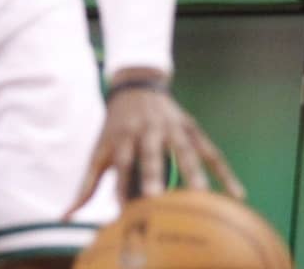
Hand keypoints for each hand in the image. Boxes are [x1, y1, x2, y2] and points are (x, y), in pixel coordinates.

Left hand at [65, 71, 244, 216]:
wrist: (136, 87)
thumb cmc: (114, 129)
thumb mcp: (99, 151)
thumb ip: (87, 186)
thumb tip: (65, 217)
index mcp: (123, 137)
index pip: (122, 163)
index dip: (122, 186)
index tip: (124, 211)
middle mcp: (148, 131)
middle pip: (151, 154)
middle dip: (154, 174)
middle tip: (157, 197)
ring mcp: (173, 128)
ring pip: (185, 151)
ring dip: (194, 173)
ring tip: (202, 198)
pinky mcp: (192, 128)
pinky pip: (211, 152)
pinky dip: (224, 172)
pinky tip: (237, 195)